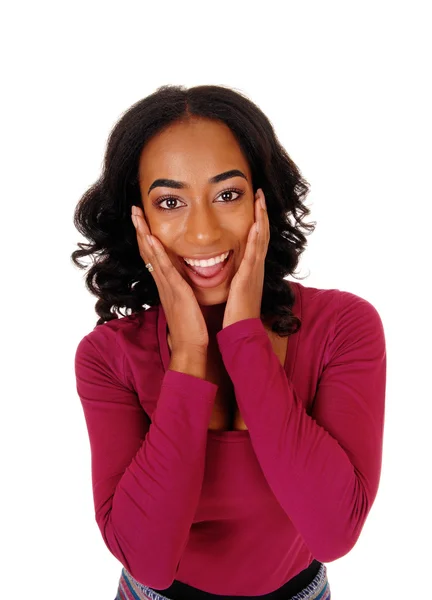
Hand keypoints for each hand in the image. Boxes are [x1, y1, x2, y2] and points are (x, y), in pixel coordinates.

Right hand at [131, 206, 208, 352]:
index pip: (153, 254)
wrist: (190, 345)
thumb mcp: (186, 299)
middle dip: (140, 228)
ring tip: (137, 216)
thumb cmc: (191, 324)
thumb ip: (183, 286)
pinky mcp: (175, 291)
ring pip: (151, 255)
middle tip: (134, 209)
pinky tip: (151, 238)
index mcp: (166, 282)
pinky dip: (156, 253)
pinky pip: (163, 269)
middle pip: (147, 250)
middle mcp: (162, 282)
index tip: (142, 218)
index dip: (146, 235)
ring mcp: (166, 286)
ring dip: (143, 234)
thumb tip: (187, 275)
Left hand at [222, 189, 269, 328]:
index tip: (255, 204)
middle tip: (260, 194)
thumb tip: (229, 270)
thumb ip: (235, 278)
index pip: (256, 240)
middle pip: (261, 235)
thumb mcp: (236, 292)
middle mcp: (256, 268)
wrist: (241, 334)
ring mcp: (254, 273)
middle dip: (261, 214)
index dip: (257, 221)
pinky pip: (253, 256)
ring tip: (260, 200)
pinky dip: (255, 240)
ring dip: (260, 219)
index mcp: (252, 270)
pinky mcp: (248, 279)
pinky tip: (255, 226)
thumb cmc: (237, 316)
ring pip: (260, 240)